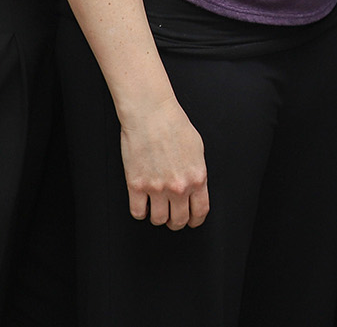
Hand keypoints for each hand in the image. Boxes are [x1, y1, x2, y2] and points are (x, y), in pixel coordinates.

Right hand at [119, 107, 208, 229]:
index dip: (196, 220)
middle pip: (179, 220)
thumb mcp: (197, 149)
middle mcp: (178, 186)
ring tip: (157, 209)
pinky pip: (138, 212)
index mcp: (197, 177)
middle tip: (173, 217)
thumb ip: (197, 172)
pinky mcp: (136, 185)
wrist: (151, 113)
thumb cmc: (173, 124)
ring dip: (158, 217)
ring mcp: (156, 188)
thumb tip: (196, 186)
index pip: (200, 211)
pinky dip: (140, 212)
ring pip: (158, 220)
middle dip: (177, 222)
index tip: (192, 220)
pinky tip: (142, 204)